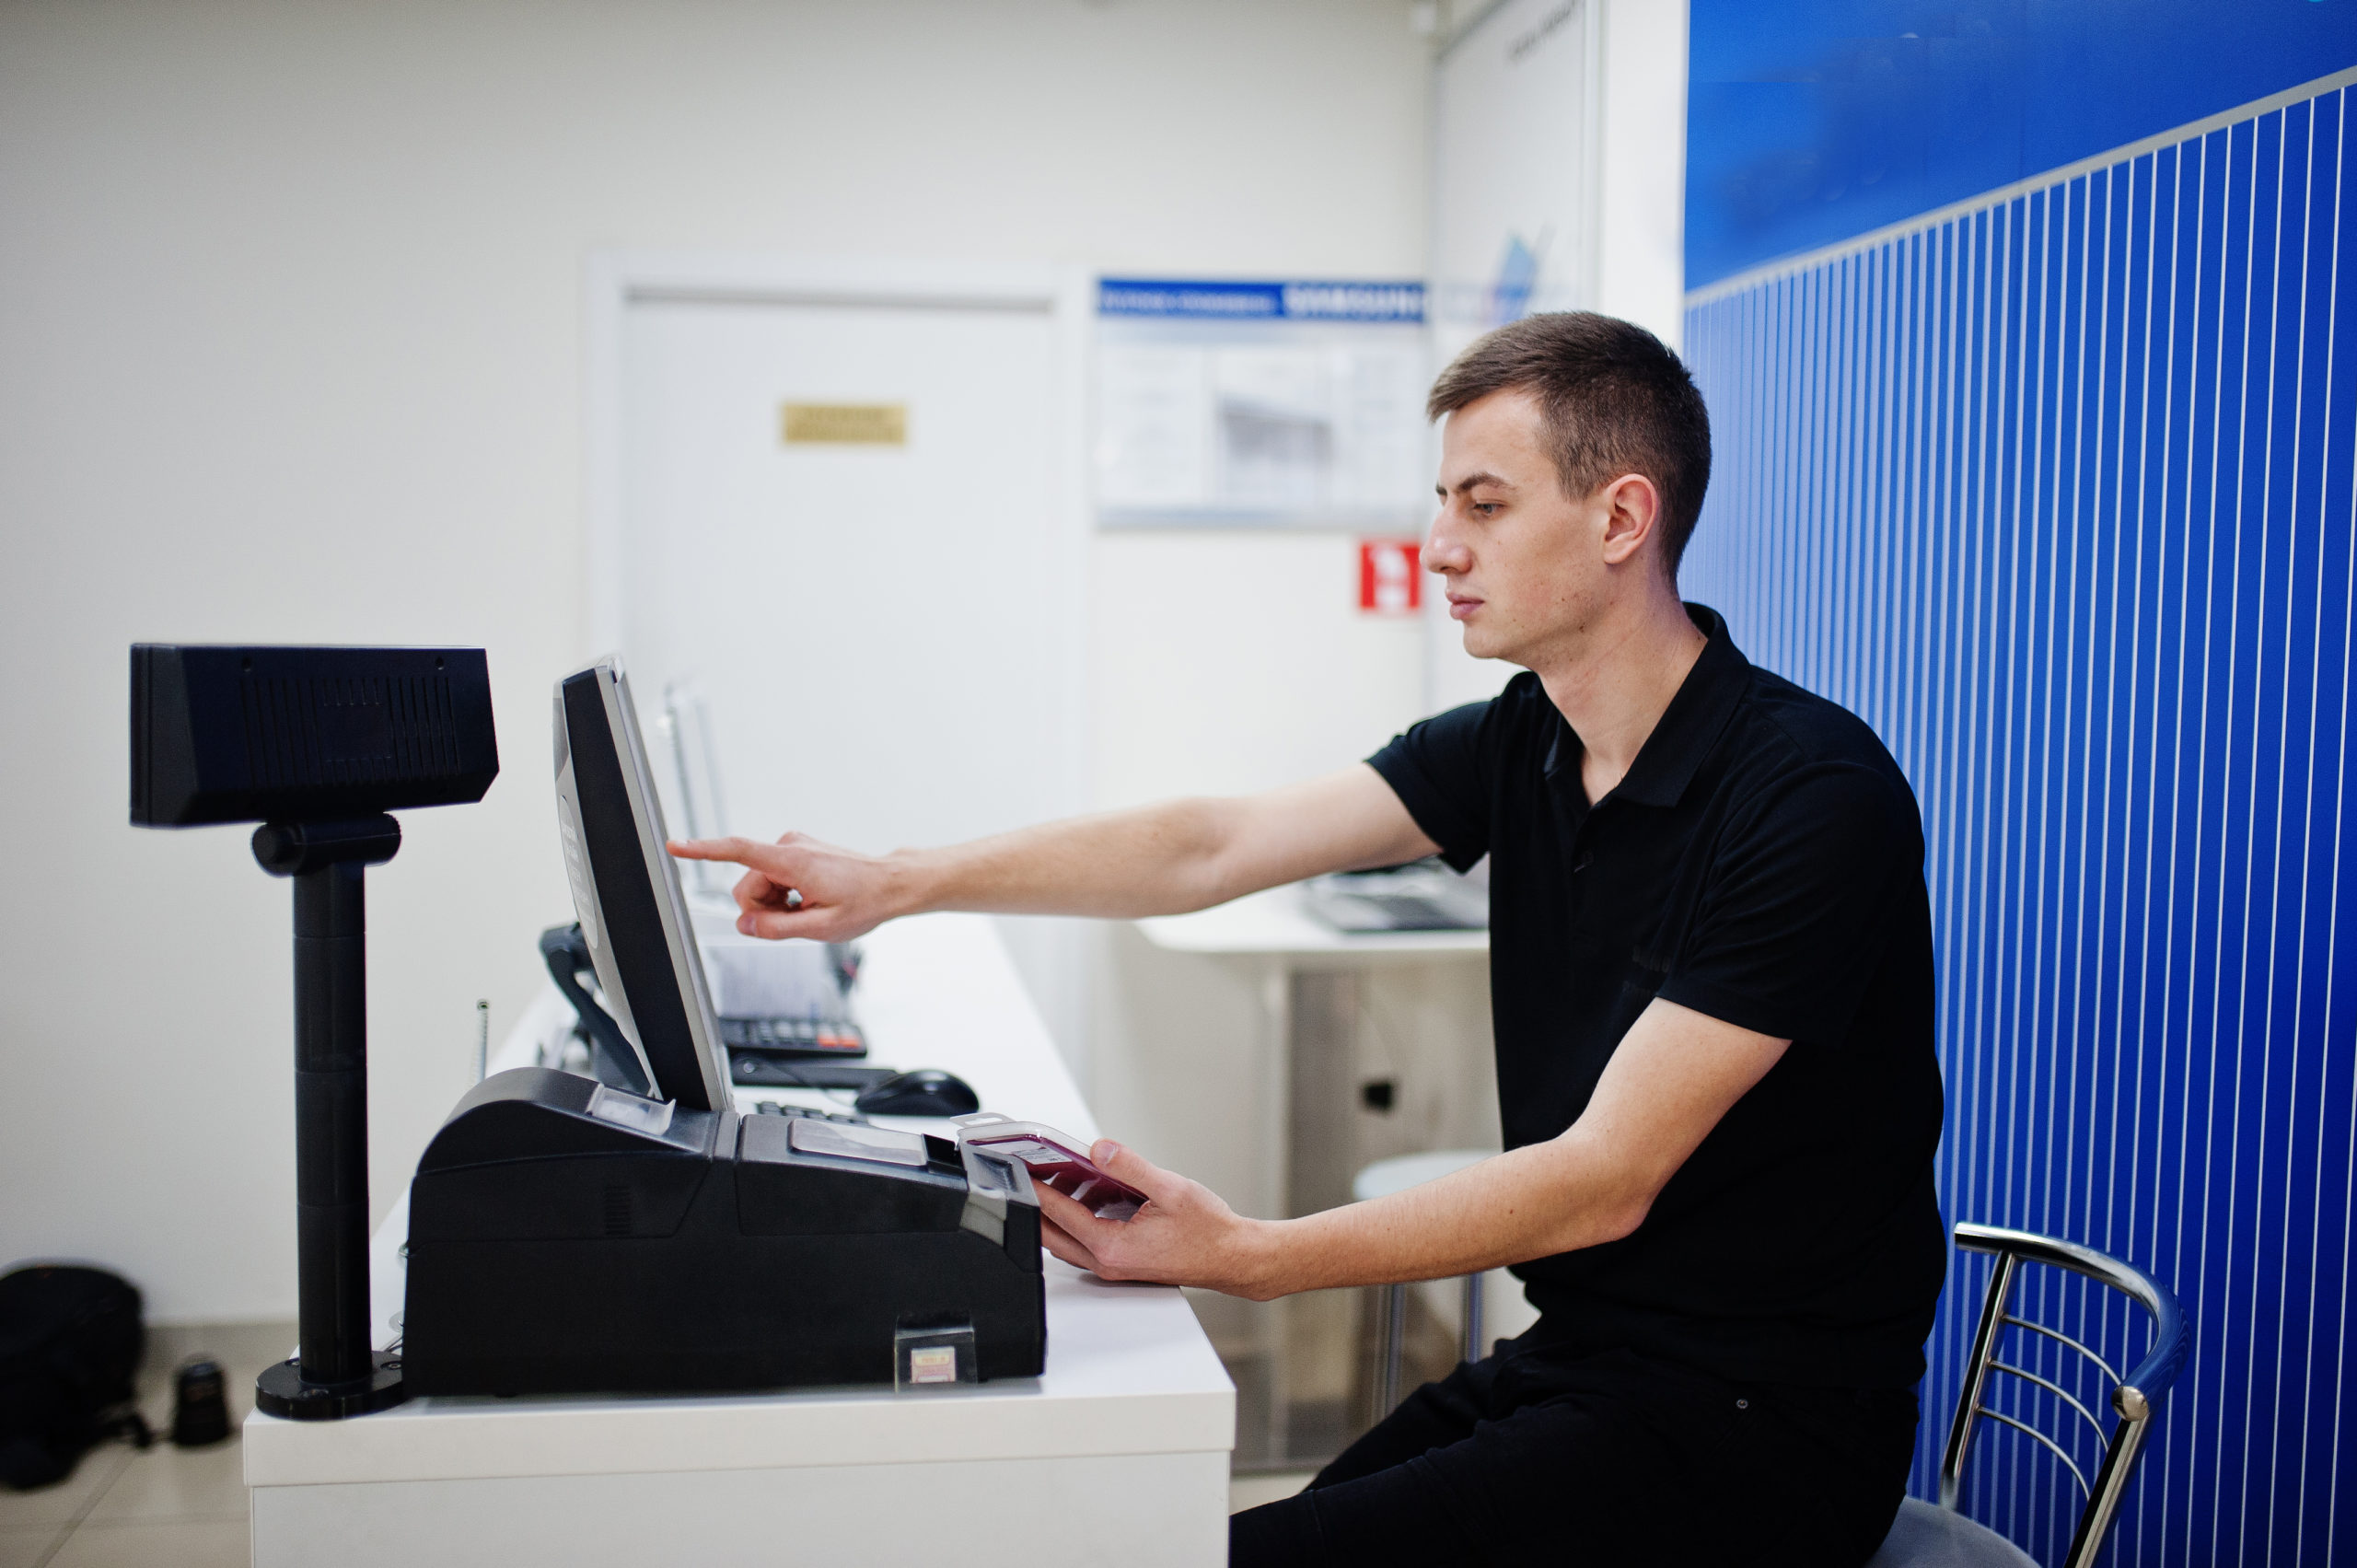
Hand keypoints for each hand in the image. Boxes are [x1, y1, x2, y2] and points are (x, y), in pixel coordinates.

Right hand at [666, 832, 907, 940]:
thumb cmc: (863, 903)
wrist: (889, 884)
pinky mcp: (795, 851)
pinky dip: (784, 896)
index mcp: (791, 861)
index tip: (674, 846)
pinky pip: (772, 879)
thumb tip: (745, 925)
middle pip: (746, 887)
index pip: (737, 851)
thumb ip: (778, 928)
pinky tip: (808, 900)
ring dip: (775, 904)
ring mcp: (791, 846)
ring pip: (758, 886)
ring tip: (808, 908)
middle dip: (763, 910)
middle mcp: (787, 846)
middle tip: (798, 918)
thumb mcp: (821, 928)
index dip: (702, 850)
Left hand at [1032, 1141, 1282, 1299]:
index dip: (1037, 1189)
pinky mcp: (1123, 1264)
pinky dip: (1081, 1220)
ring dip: (1062, 1211)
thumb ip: (1130, 1168)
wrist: (1233, 1258)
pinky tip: (1096, 1195)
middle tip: (1032, 1173)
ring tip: (1067, 1177)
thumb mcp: (1170, 1189)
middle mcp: (1107, 1262)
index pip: (1060, 1214)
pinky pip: (1086, 1243)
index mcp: (1112, 1245)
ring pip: (1068, 1240)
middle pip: (1053, 1234)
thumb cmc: (1209, 1231)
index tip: (1020, 1171)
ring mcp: (1114, 1267)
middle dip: (1040, 1203)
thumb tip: (1099, 1150)